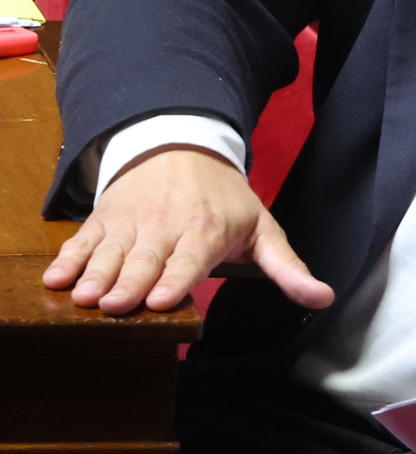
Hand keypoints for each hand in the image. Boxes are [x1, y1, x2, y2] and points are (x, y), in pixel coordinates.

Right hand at [43, 146, 331, 315]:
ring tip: (84, 296)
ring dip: (96, 275)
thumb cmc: (226, 200)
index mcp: (208, 231)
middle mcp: (167, 227)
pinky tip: (55, 278)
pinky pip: (83, 241)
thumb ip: (287, 267)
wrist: (182, 149)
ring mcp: (132, 223)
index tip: (158, 300)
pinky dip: (69, 259)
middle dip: (129, 283)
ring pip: (112, 253)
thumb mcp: (263, 228)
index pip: (190, 260)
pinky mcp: (103, 220)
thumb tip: (322, 299)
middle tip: (113, 304)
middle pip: (146, 261)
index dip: (174, 279)